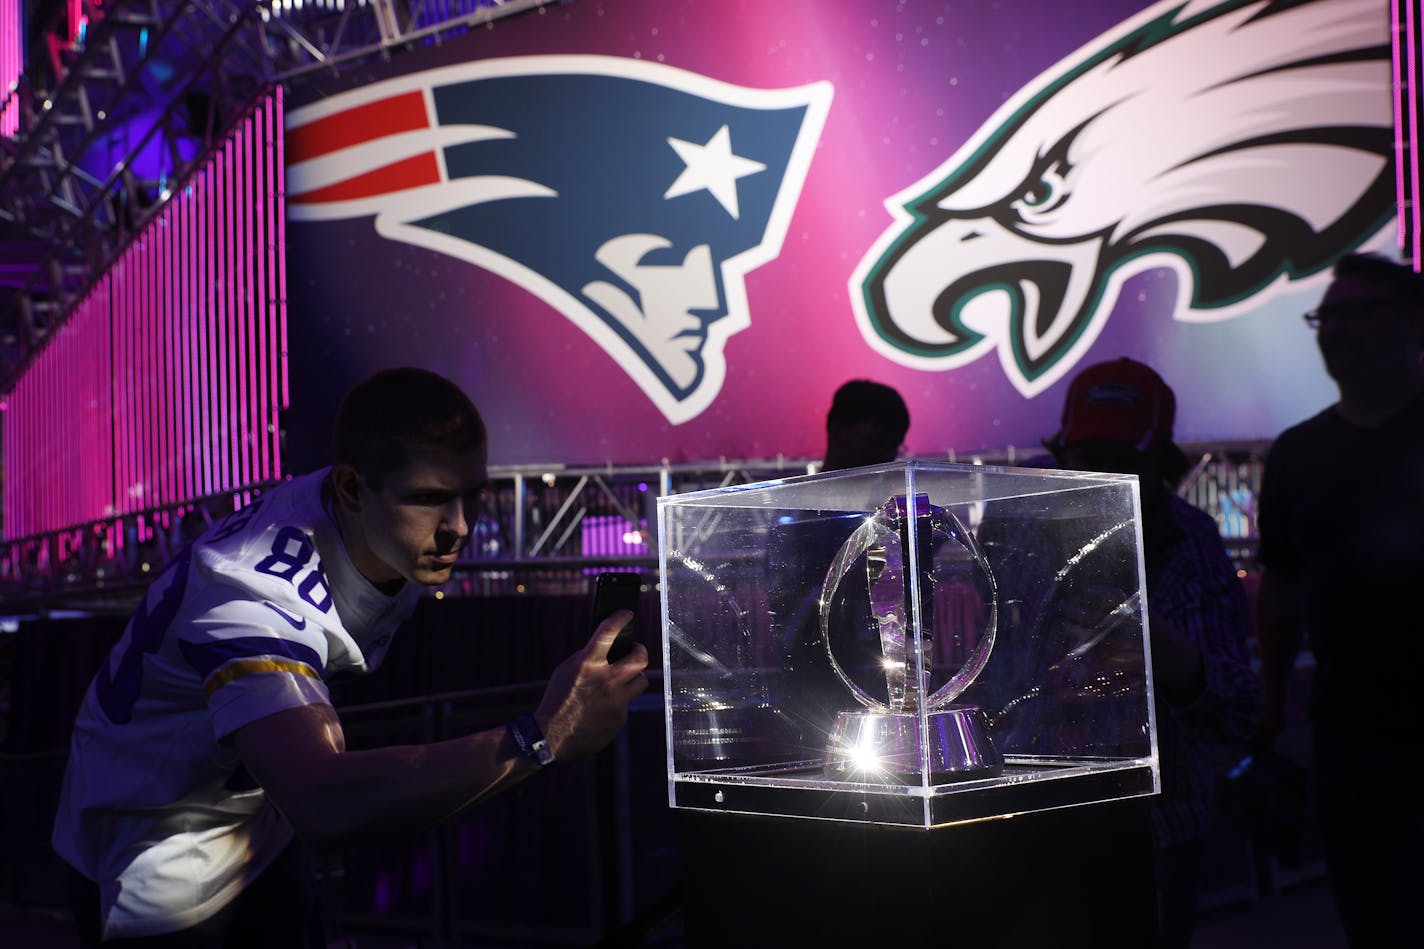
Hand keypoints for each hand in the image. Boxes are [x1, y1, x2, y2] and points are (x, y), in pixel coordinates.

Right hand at [535, 609, 648, 760]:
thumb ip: (588, 658)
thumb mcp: (566, 670)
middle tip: (634, 651)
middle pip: (641, 658)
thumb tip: (609, 648)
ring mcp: (616, 701)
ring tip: (620, 680)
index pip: (608, 632)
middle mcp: (605, 680)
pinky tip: (604, 706)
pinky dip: (619, 701)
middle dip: (639, 651)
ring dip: (632, 678)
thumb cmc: (557, 700)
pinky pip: (627, 702)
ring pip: (641, 681)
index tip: (627, 614)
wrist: (551, 737)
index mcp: (587, 665)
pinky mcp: (620, 718)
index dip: (620, 618)